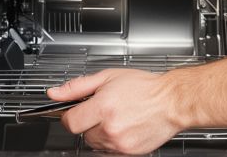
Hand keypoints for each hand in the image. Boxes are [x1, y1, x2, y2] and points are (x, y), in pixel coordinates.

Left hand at [49, 69, 183, 153]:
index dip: (69, 116)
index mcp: (103, 107)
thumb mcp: (108, 77)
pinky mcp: (128, 153)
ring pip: (96, 143)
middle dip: (89, 122)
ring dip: (100, 132)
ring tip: (117, 117)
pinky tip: (124, 127)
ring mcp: (119, 143)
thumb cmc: (144, 87)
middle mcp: (110, 128)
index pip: (70, 122)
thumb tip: (55, 93)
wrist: (171, 101)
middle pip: (83, 133)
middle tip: (104, 109)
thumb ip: (77, 87)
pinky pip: (109, 150)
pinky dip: (112, 141)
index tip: (74, 112)